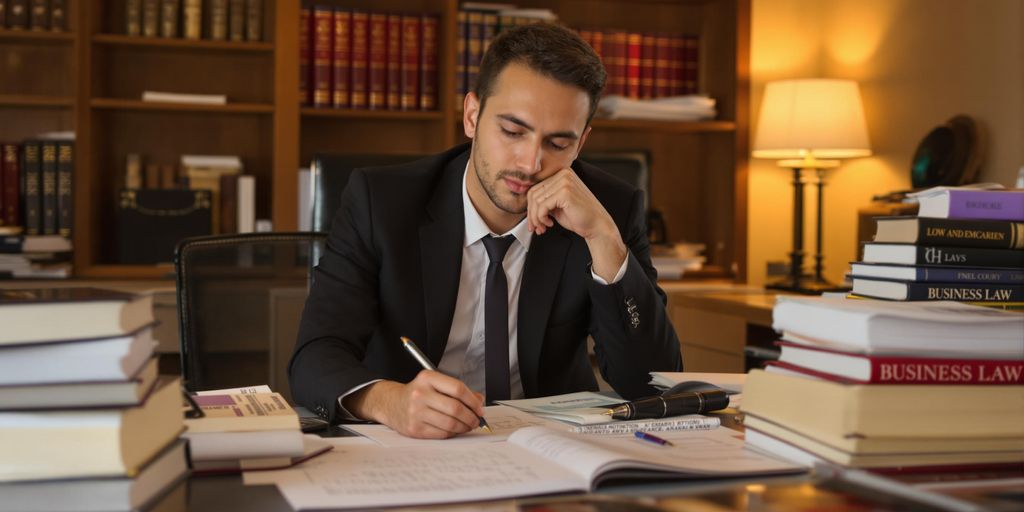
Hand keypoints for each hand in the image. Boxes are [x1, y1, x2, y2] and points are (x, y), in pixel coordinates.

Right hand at [346, 371, 484, 438]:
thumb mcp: (435, 384)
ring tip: (468, 426)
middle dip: (471, 417)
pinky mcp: (415, 429)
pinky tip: (455, 430)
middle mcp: (420, 394)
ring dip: (464, 427)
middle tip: (476, 420)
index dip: (473, 400)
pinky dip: (453, 433)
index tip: (479, 407)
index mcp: (427, 378)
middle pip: (455, 408)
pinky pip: (441, 433)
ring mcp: (416, 412)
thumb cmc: (418, 393)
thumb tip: (479, 401)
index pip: (458, 389)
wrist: (391, 404)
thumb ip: (457, 390)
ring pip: (450, 423)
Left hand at [527, 169, 626, 280]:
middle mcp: (563, 174)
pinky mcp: (565, 192)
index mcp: (562, 174)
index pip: (535, 188)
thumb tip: (526, 203)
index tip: (534, 222)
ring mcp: (565, 181)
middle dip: (531, 214)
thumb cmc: (579, 216)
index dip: (531, 207)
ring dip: (536, 218)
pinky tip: (550, 224)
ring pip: (536, 201)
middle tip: (536, 227)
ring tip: (543, 227)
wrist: (597, 225)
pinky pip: (542, 206)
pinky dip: (541, 218)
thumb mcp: (557, 204)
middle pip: (533, 193)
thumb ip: (545, 199)